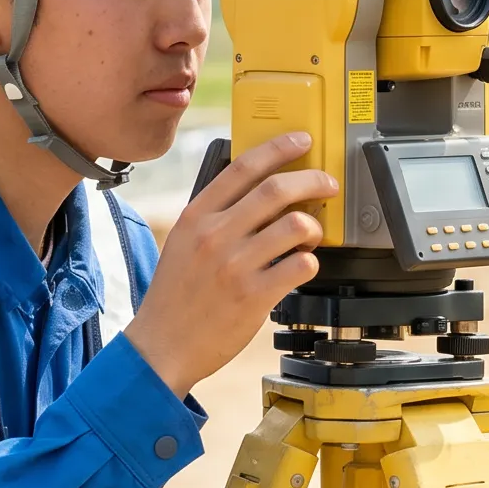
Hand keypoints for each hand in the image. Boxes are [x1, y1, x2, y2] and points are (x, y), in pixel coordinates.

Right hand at [127, 131, 337, 397]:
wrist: (162, 345)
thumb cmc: (175, 296)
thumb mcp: (182, 242)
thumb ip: (214, 215)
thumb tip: (257, 190)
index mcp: (196, 216)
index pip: (243, 167)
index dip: (279, 148)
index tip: (301, 141)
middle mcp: (215, 236)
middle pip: (277, 189)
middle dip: (312, 180)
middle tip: (326, 184)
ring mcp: (235, 266)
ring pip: (295, 225)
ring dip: (313, 227)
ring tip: (310, 237)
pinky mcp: (254, 295)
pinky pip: (301, 265)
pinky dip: (310, 262)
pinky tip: (302, 266)